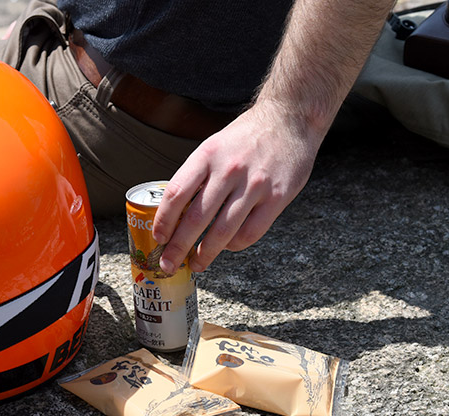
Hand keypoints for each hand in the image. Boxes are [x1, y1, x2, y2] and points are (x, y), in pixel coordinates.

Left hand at [151, 100, 323, 274]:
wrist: (290, 119)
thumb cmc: (246, 138)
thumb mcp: (214, 146)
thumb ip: (196, 176)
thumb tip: (174, 214)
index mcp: (207, 155)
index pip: (176, 193)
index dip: (163, 221)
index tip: (158, 238)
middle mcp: (229, 170)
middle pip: (196, 218)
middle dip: (177, 247)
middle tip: (167, 264)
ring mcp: (255, 185)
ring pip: (222, 231)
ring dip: (205, 254)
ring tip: (196, 264)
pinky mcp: (277, 197)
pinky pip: (250, 233)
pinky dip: (234, 245)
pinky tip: (227, 247)